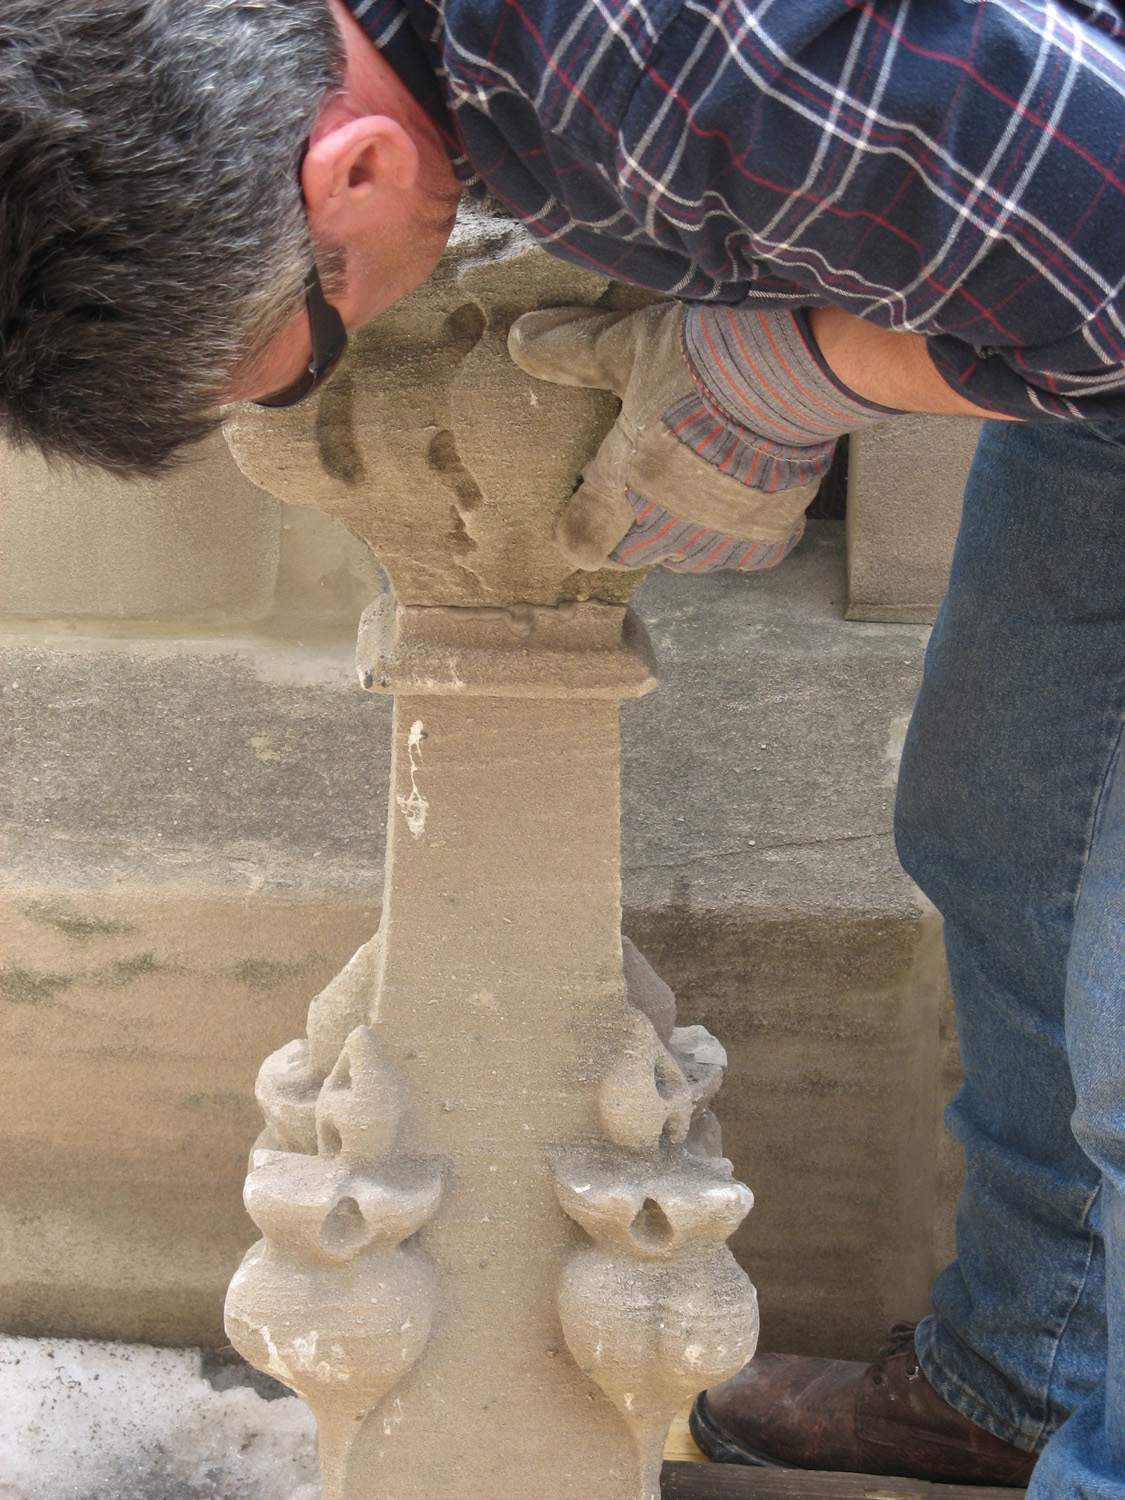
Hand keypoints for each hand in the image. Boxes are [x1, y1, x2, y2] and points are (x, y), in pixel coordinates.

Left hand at [508, 301, 893, 572]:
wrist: (797, 371)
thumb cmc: (703, 360)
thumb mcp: (627, 346)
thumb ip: (572, 352)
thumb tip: (519, 339)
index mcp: (623, 489)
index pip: (580, 541)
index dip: (576, 528)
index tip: (580, 506)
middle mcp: (668, 528)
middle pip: (629, 555)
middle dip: (624, 532)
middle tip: (635, 490)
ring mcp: (720, 539)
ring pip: (685, 559)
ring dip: (680, 536)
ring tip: (690, 491)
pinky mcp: (769, 536)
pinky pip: (744, 555)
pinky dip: (739, 536)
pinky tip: (742, 501)